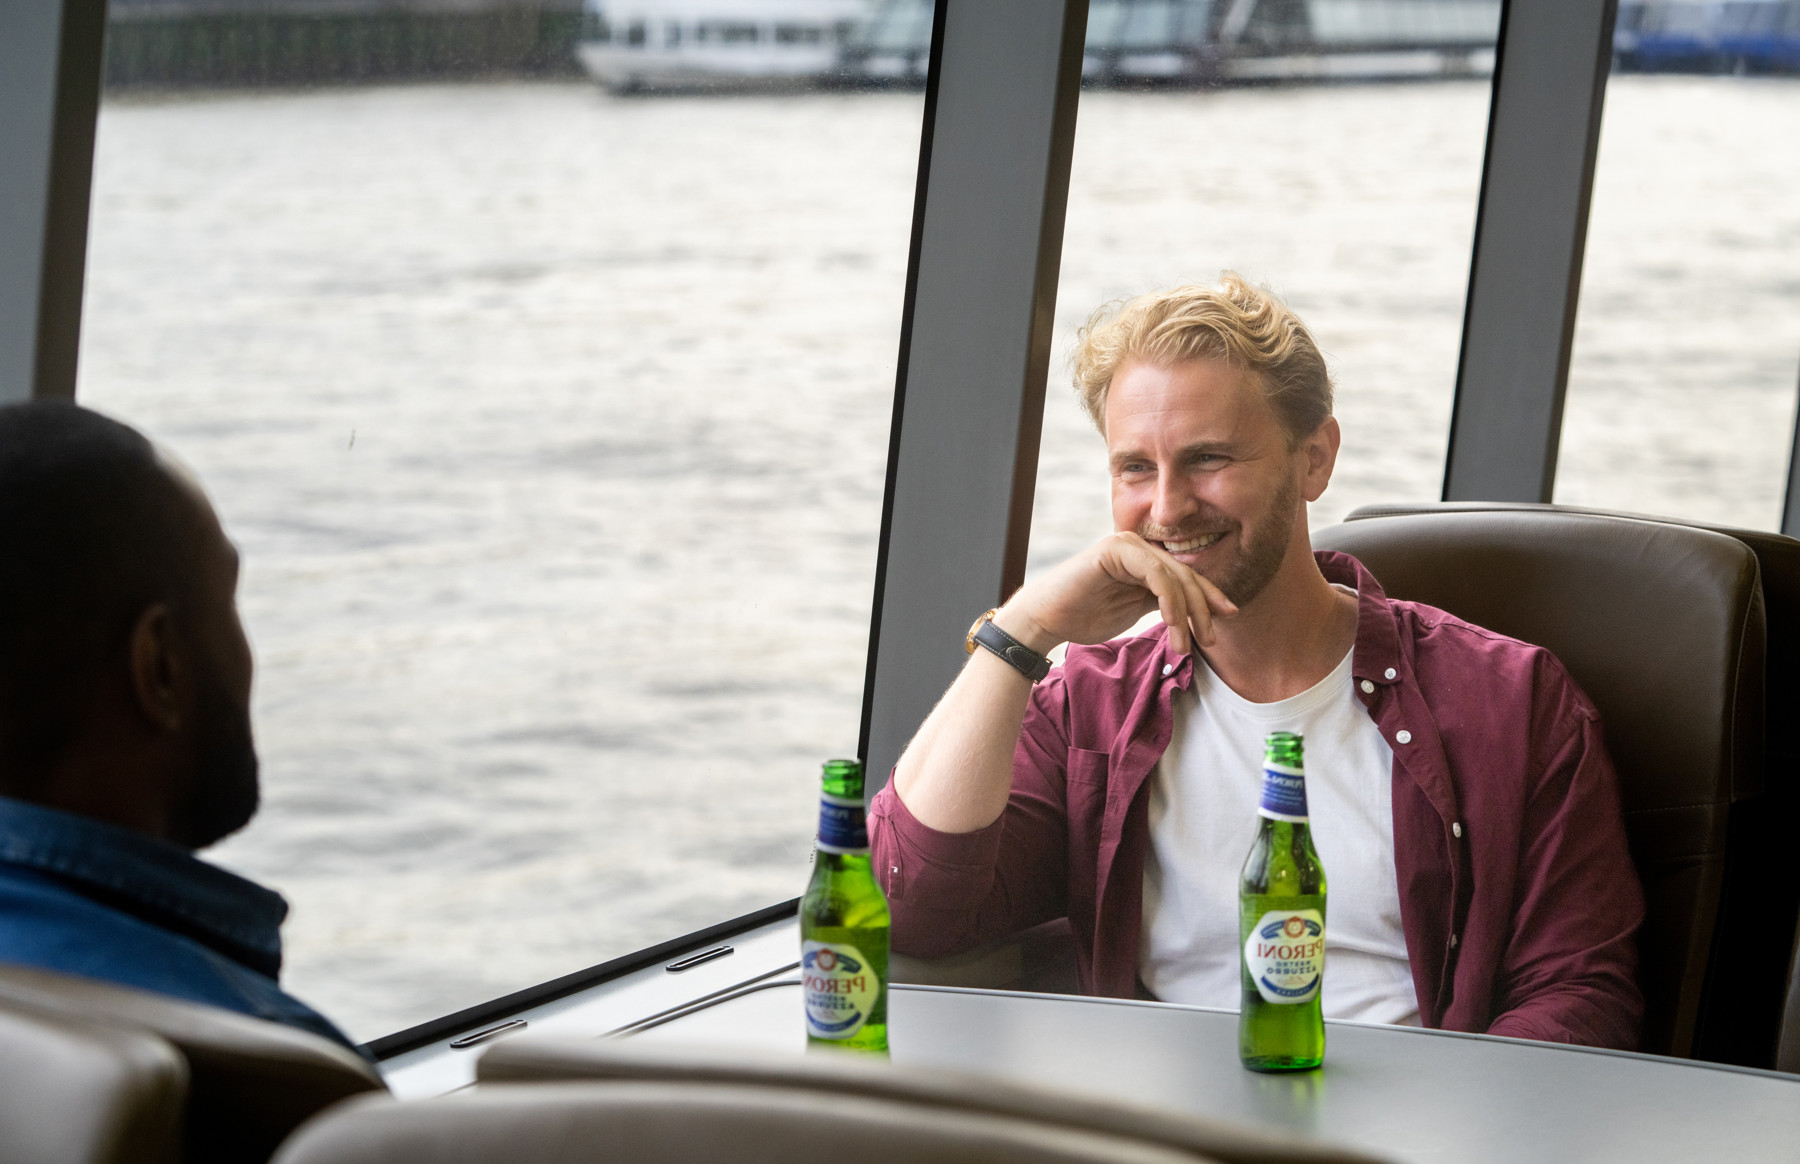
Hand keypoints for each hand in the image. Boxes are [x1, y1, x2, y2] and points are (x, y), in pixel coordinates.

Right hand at [996, 532, 1237, 654]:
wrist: (1046, 619)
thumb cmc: (1085, 617)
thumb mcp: (1135, 610)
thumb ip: (1163, 603)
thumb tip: (1199, 610)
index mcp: (1144, 559)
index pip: (1185, 576)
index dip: (1209, 596)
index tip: (1228, 615)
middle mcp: (1138, 546)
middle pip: (1185, 575)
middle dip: (1201, 609)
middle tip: (1208, 639)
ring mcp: (1127, 544)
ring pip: (1174, 576)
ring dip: (1185, 613)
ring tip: (1184, 644)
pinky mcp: (1116, 549)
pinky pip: (1155, 573)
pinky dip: (1169, 599)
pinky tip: (1171, 622)